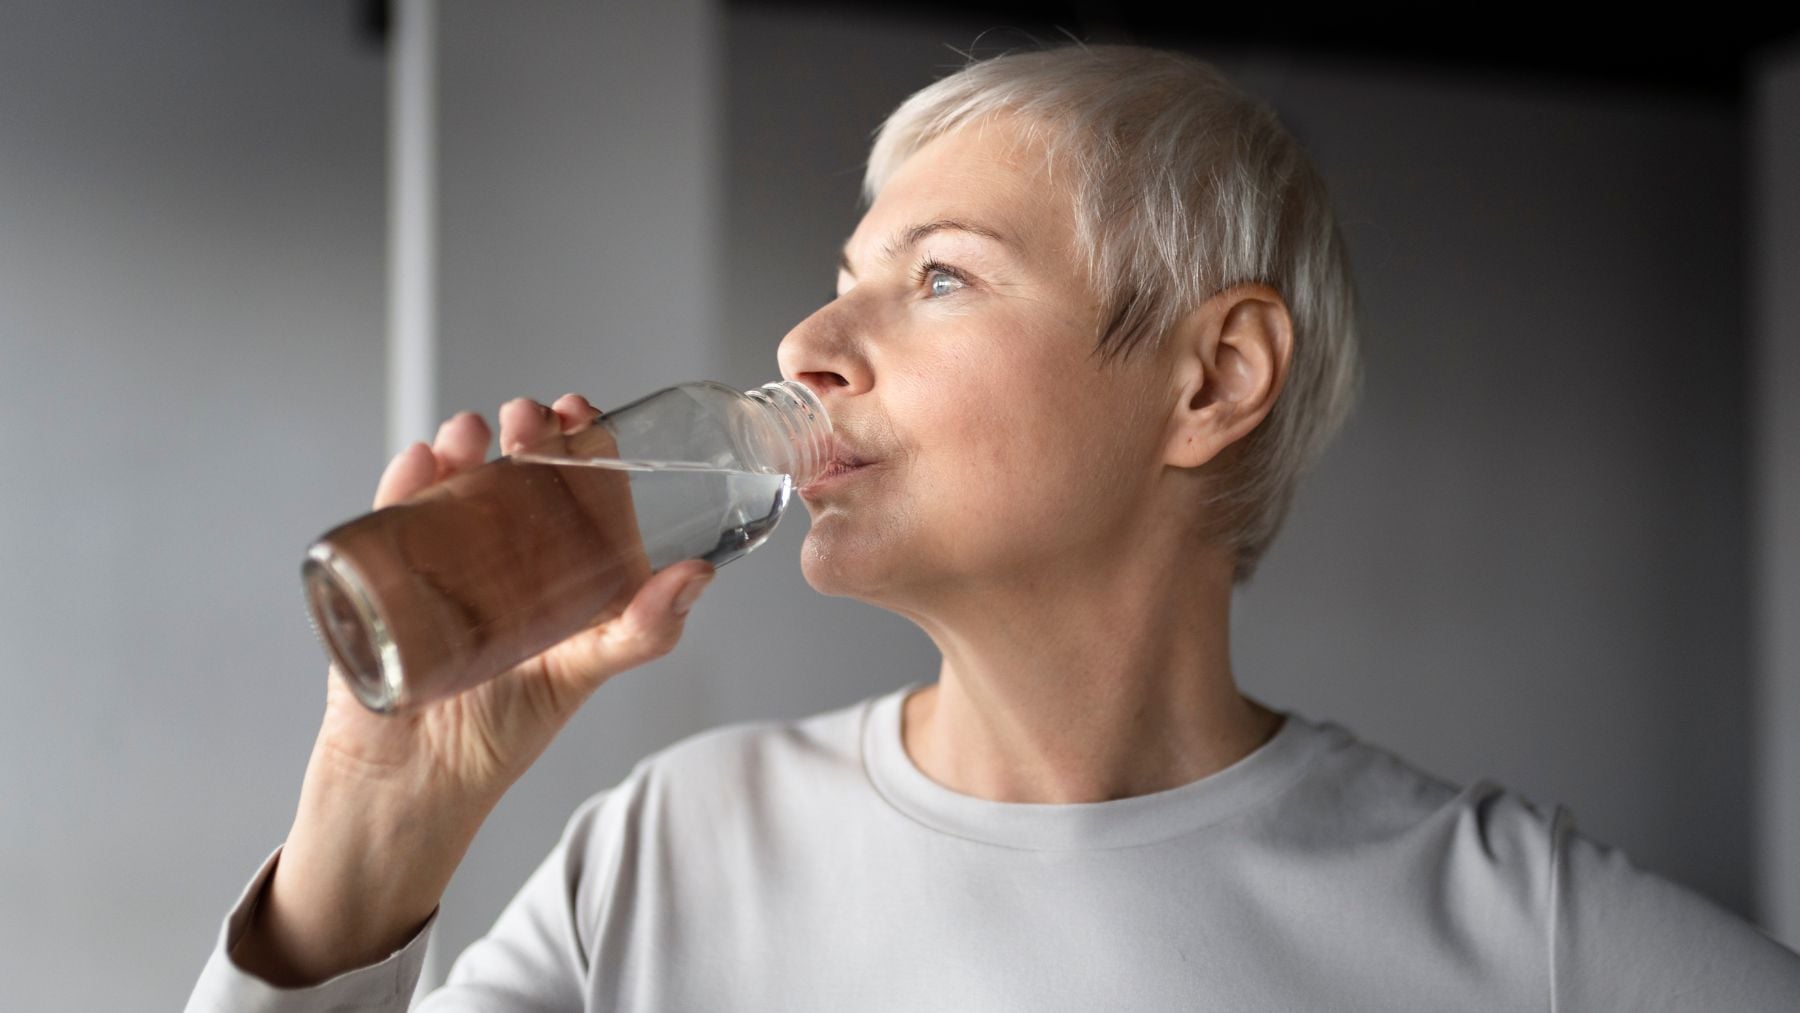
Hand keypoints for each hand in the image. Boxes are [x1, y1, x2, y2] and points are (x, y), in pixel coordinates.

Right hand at [315, 392, 715, 799]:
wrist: (418, 784)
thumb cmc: (505, 729)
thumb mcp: (586, 670)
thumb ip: (642, 629)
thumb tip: (697, 575)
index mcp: (552, 563)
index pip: (569, 483)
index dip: (578, 442)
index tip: (584, 415)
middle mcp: (495, 552)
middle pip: (511, 470)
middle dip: (522, 433)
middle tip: (529, 421)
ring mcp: (436, 559)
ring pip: (449, 481)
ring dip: (459, 443)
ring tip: (471, 434)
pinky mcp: (380, 578)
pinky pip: (388, 517)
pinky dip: (403, 482)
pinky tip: (420, 463)